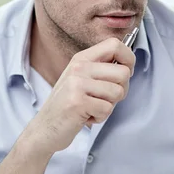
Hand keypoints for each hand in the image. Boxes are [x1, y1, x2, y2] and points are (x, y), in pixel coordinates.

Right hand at [23, 37, 135, 155]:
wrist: (44, 128)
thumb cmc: (68, 105)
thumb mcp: (82, 79)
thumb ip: (102, 69)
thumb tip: (129, 63)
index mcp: (82, 58)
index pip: (115, 44)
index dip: (129, 59)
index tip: (126, 72)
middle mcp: (79, 67)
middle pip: (123, 72)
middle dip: (122, 90)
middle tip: (105, 98)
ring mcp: (77, 84)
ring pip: (118, 92)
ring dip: (109, 106)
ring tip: (92, 107)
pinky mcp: (77, 102)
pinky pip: (107, 109)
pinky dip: (100, 117)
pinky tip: (85, 116)